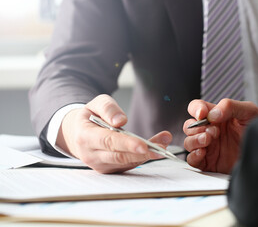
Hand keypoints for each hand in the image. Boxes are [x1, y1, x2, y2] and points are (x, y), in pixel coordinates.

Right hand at [56, 94, 172, 173]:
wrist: (77, 134)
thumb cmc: (89, 118)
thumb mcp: (95, 104)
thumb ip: (108, 108)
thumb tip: (120, 121)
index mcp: (85, 136)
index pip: (108, 142)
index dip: (127, 144)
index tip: (144, 145)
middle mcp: (91, 155)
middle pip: (120, 156)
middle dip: (142, 153)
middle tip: (162, 147)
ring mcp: (100, 165)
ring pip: (127, 162)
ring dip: (147, 155)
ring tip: (164, 143)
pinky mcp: (109, 170)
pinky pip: (128, 165)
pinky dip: (143, 157)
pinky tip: (156, 148)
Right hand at [183, 99, 257, 173]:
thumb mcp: (249, 112)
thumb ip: (230, 106)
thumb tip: (212, 114)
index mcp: (218, 116)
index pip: (197, 108)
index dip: (196, 109)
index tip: (202, 114)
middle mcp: (211, 131)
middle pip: (189, 125)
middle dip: (197, 127)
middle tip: (213, 131)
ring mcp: (209, 147)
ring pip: (188, 142)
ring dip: (195, 140)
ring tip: (208, 140)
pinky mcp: (209, 163)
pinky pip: (192, 160)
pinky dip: (193, 155)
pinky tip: (204, 152)